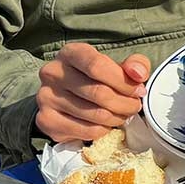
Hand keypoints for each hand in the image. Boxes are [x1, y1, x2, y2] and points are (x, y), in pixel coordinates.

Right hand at [35, 43, 149, 143]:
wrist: (69, 94)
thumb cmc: (99, 77)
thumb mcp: (119, 64)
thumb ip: (135, 65)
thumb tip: (138, 74)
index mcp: (71, 53)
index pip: (97, 66)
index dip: (123, 82)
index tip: (139, 90)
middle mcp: (52, 72)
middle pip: (98, 92)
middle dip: (125, 103)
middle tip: (135, 107)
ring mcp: (45, 97)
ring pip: (94, 114)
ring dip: (116, 118)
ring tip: (123, 115)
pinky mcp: (46, 120)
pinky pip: (84, 131)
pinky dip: (103, 131)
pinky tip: (107, 124)